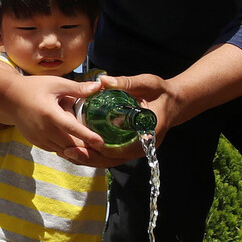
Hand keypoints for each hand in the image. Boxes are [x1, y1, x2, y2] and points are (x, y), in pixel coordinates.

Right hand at [0, 74, 105, 154]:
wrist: (10, 97)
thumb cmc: (34, 87)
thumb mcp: (56, 84)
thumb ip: (77, 88)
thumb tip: (98, 87)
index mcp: (50, 114)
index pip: (72, 128)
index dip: (88, 137)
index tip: (101, 143)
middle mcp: (44, 130)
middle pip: (70, 144)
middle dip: (85, 146)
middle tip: (99, 145)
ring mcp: (39, 138)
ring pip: (63, 150)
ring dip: (75, 148)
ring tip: (88, 144)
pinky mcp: (36, 142)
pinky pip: (54, 149)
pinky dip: (65, 148)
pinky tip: (72, 142)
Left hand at [58, 72, 172, 166]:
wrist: (174, 101)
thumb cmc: (161, 91)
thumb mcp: (147, 83)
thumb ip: (127, 83)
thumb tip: (104, 81)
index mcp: (149, 133)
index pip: (125, 149)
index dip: (105, 149)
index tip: (86, 144)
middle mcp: (142, 146)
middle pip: (113, 159)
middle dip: (90, 158)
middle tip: (68, 152)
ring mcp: (136, 148)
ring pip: (110, 160)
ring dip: (89, 159)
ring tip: (66, 153)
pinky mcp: (129, 146)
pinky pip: (111, 155)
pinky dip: (94, 154)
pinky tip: (76, 149)